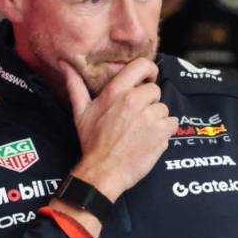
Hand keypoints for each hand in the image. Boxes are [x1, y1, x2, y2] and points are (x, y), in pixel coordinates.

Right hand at [60, 58, 176, 201]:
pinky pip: (172, 123)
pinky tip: (150, 139)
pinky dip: (165, 131)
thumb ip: (76, 86)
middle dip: (148, 102)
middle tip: (136, 117)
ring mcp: (150, 116)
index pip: (142, 65)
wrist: (104, 171)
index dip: (149, 71)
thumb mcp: (81, 112)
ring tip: (141, 131)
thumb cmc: (92, 143)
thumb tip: (66, 66)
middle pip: (154, 90)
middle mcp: (134, 100)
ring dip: (156, 118)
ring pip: (163, 108)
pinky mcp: (161, 132)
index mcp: (116, 92)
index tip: (148, 79)